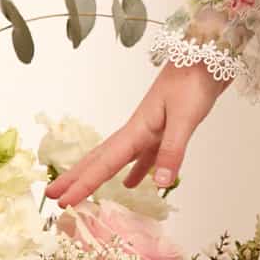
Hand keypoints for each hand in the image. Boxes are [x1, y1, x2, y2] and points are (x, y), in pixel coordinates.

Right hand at [43, 62, 229, 209]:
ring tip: (83, 193)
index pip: (105, 162)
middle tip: (52, 196)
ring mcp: (150, 129)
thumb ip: (172, 150)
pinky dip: (136, 170)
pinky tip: (134, 183)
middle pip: (100, 159)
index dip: (84, 183)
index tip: (62, 201)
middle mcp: (137, 130)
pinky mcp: (165, 129)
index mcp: (137, 129)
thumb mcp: (184, 118)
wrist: (207, 57)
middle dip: (76, 177)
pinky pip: (143, 156)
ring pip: (117, 158)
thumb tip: (160, 184)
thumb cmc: (193, 82)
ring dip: (99, 174)